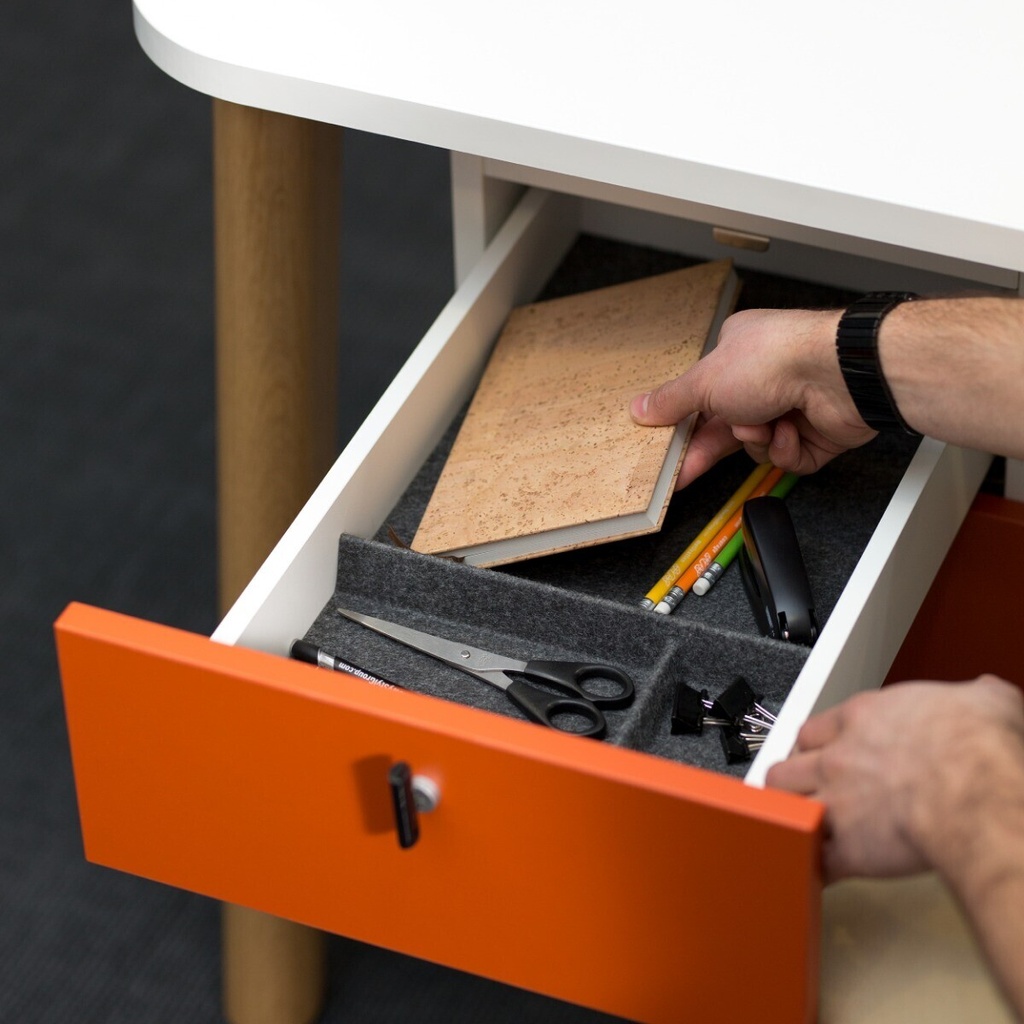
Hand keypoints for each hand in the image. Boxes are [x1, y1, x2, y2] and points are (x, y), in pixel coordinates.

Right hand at [630, 308, 875, 487]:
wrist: (836, 374)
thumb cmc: (775, 360)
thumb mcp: (705, 381)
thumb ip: (672, 401)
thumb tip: (640, 408)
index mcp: (737, 353)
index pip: (702, 397)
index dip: (684, 425)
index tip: (668, 449)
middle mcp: (766, 377)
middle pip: (727, 427)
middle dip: (712, 447)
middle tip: (686, 472)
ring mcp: (794, 405)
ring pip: (758, 446)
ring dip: (757, 441)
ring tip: (764, 424)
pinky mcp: (818, 433)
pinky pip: (788, 458)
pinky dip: (786, 449)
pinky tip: (791, 429)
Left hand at [766, 676, 1023, 883]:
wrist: (978, 794)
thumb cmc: (980, 749)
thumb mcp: (983, 702)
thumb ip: (972, 697)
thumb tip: (986, 695)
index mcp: (863, 718)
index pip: (813, 729)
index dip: (816, 745)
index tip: (823, 753)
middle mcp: (839, 758)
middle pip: (785, 768)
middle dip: (791, 781)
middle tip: (804, 791)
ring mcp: (838, 803)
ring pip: (784, 807)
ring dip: (791, 818)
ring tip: (802, 827)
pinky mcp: (850, 849)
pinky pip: (818, 862)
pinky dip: (819, 868)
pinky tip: (824, 871)